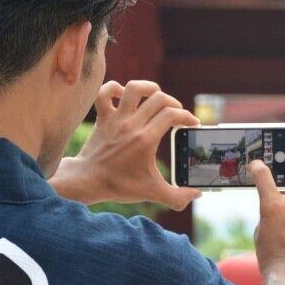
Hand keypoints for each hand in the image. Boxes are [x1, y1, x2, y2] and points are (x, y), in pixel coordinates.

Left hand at [50, 80, 201, 210]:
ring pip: (134, 88)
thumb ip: (178, 197)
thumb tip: (197, 194)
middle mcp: (132, 125)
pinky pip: (105, 93)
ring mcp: (116, 119)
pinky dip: (115, 89)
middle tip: (178, 115)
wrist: (88, 181)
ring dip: (149, 88)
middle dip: (174, 104)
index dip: (187, 117)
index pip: (172, 115)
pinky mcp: (103, 117)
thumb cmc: (119, 186)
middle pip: (159, 99)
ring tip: (157, 96)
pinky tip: (125, 96)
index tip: (192, 124)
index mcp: (145, 140)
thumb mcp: (152, 193)